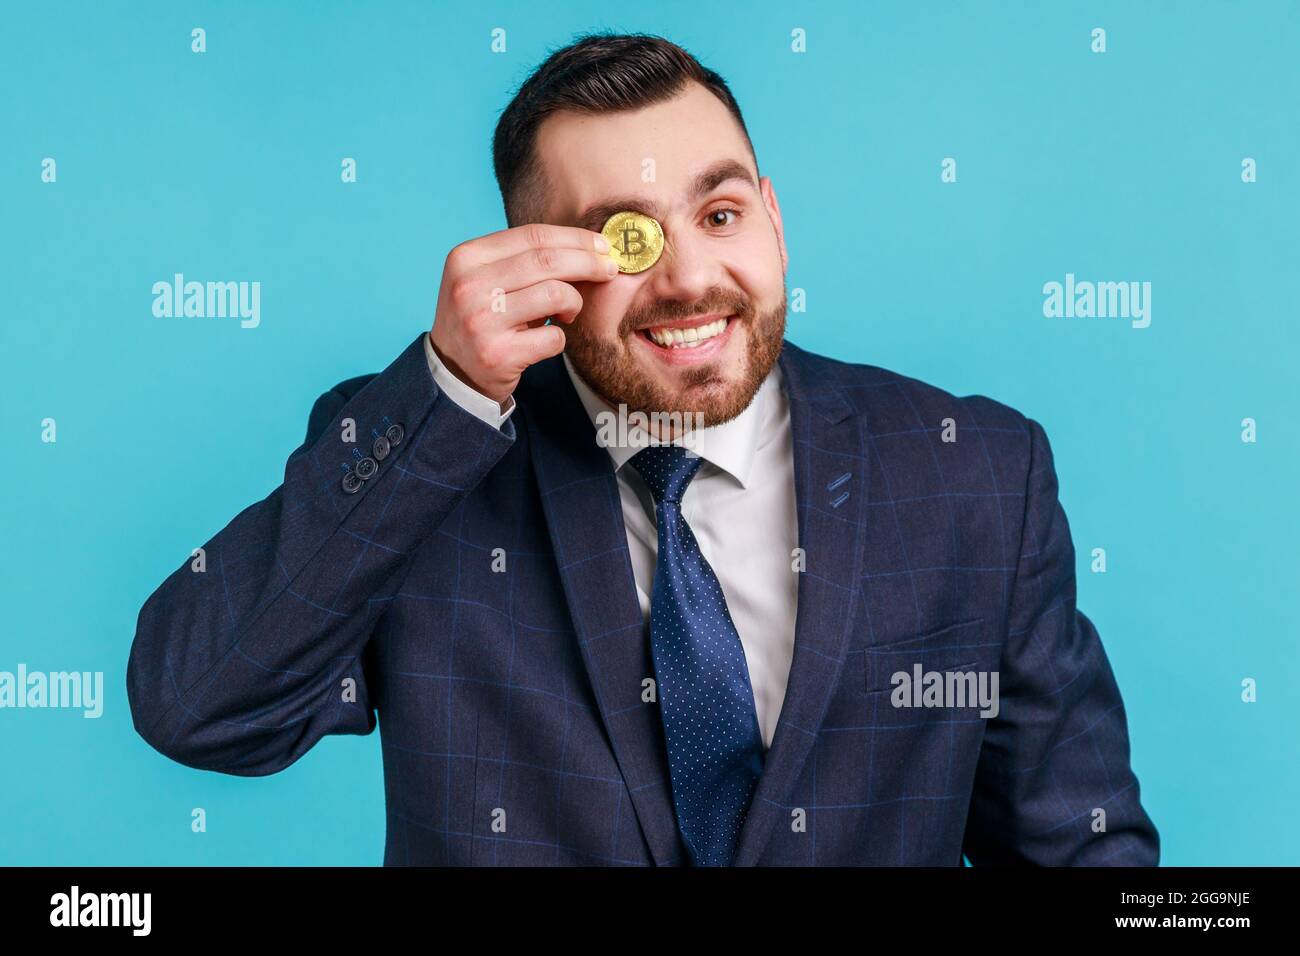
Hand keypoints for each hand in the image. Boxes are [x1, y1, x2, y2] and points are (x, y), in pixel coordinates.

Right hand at [429, 223, 617, 403]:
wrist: (453, 374)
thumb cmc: (482, 319)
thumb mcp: (487, 279)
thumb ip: (525, 260)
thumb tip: (588, 245)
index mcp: (466, 258)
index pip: (533, 236)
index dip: (575, 238)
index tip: (601, 245)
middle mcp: (470, 286)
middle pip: (547, 261)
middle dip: (588, 263)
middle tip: (608, 270)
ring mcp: (482, 321)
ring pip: (555, 294)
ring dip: (574, 302)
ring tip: (569, 311)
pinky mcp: (498, 355)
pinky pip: (554, 337)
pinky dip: (561, 337)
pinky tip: (549, 338)